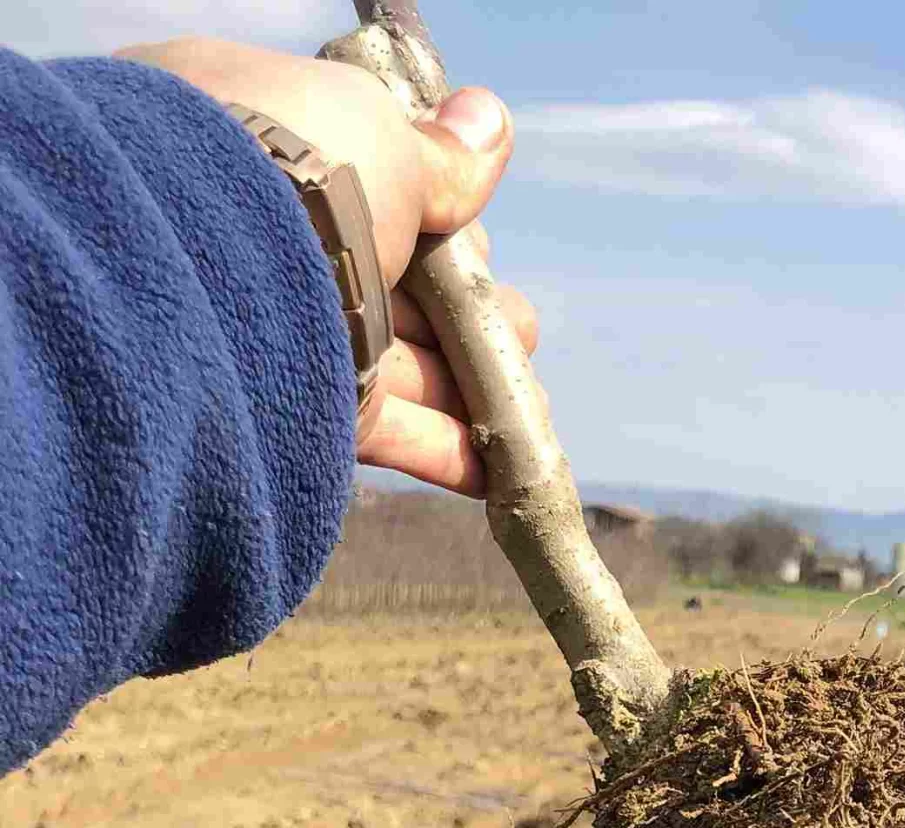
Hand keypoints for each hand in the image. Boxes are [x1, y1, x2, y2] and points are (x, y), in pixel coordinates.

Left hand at [117, 37, 536, 496]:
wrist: (221, 262)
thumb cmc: (294, 165)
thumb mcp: (381, 136)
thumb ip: (438, 153)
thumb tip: (488, 123)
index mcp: (265, 149)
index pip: (370, 184)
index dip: (433, 210)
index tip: (470, 235)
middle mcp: (266, 240)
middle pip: (392, 282)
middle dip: (462, 309)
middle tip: (514, 326)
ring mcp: (279, 329)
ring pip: (397, 362)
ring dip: (470, 383)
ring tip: (525, 397)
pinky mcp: (297, 410)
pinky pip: (385, 430)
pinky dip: (447, 452)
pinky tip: (498, 469)